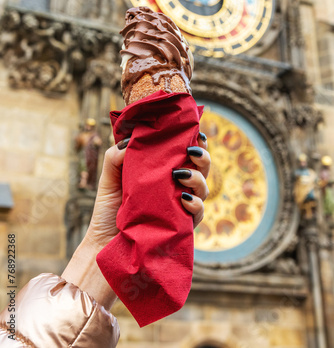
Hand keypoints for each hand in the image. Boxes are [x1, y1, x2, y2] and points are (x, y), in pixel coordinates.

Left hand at [85, 133, 209, 250]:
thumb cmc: (108, 210)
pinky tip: (184, 198)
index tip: (194, 133)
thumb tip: (129, 142)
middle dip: (203, 157)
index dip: (194, 142)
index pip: (184, 154)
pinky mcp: (181, 226)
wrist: (104, 244)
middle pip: (201, 168)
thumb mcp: (109, 179)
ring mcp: (180, 206)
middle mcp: (176, 187)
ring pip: (203, 188)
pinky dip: (195, 204)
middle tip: (192, 151)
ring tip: (180, 174)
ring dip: (197, 178)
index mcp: (162, 172)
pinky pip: (198, 213)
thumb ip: (115, 157)